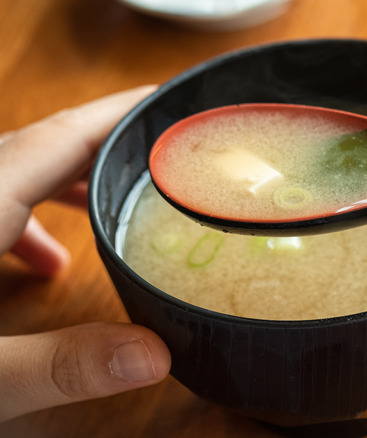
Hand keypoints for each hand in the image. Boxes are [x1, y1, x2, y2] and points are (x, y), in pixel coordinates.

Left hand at [0, 87, 170, 420]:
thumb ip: (60, 363)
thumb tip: (155, 355)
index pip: (61, 137)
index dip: (119, 114)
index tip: (165, 98)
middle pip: (39, 149)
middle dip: (102, 150)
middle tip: (157, 160)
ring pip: (8, 175)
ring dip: (62, 185)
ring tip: (107, 209)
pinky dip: (20, 221)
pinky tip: (38, 266)